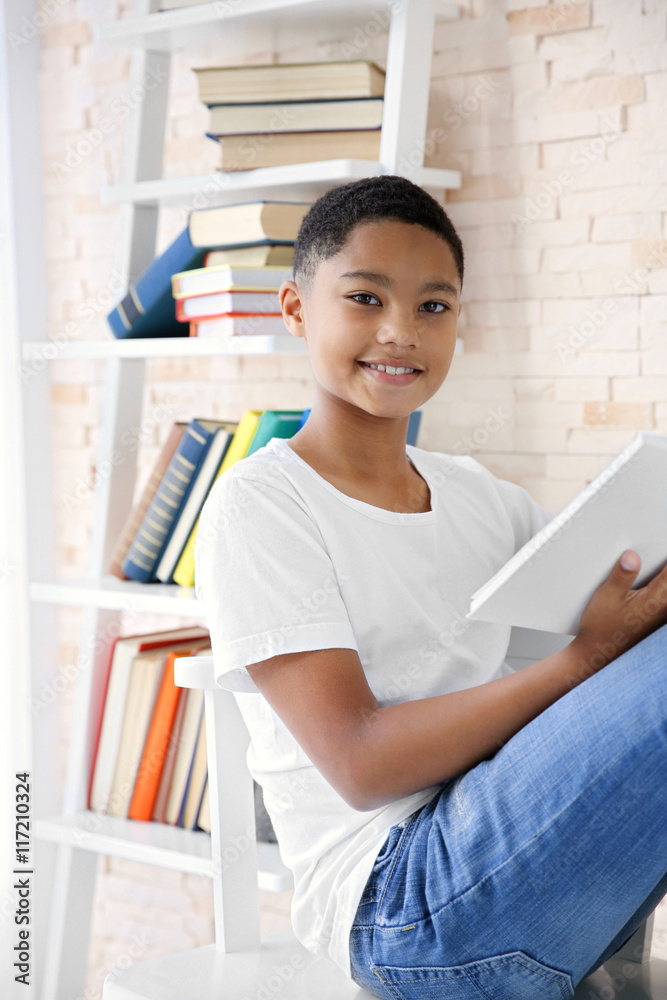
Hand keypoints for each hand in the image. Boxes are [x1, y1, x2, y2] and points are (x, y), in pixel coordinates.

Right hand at [574, 549, 666, 670]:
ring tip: (651, 564)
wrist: (599, 654)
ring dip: (662, 575)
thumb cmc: (601, 628)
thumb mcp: (605, 597)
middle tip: (656, 548)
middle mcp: (665, 606)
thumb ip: (621, 576)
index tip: (662, 538)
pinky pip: (664, 596)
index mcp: (656, 598)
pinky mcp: (659, 617)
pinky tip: (650, 580)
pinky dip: (660, 585)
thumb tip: (632, 556)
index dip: (666, 554)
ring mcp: (663, 613)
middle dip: (664, 566)